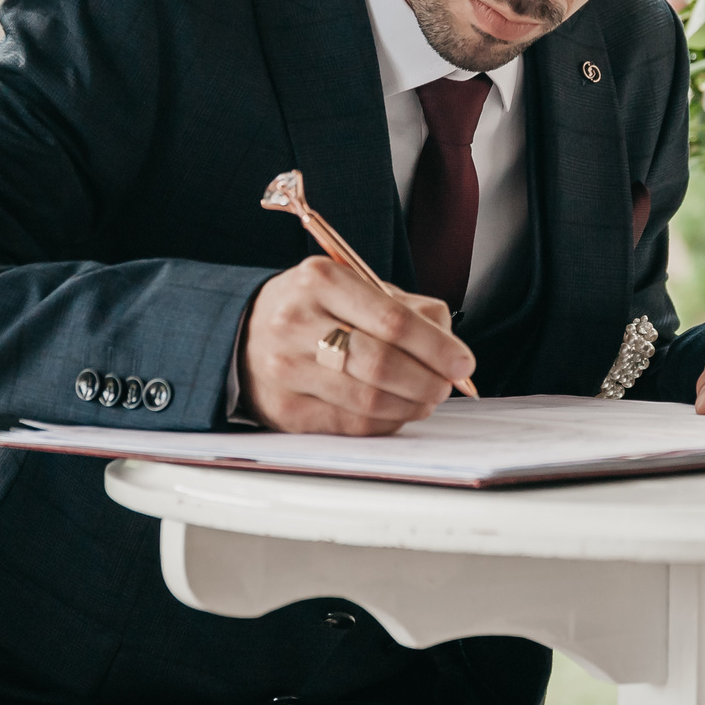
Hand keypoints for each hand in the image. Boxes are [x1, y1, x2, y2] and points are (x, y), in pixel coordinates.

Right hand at [239, 257, 476, 436]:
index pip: (392, 319)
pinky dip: (385, 422)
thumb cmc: (314, 307)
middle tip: (446, 385)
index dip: (436, 346)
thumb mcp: (352, 286)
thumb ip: (403, 307)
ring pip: (367, 400)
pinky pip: (350, 425)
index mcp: (320, 280)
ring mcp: (286, 369)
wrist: (243, 331)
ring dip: (411, 404)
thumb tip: (448, 342)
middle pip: (380, 363)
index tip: (462, 362)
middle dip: (427, 380)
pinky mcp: (285, 409)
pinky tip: (397, 410)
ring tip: (427, 398)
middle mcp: (296, 322)